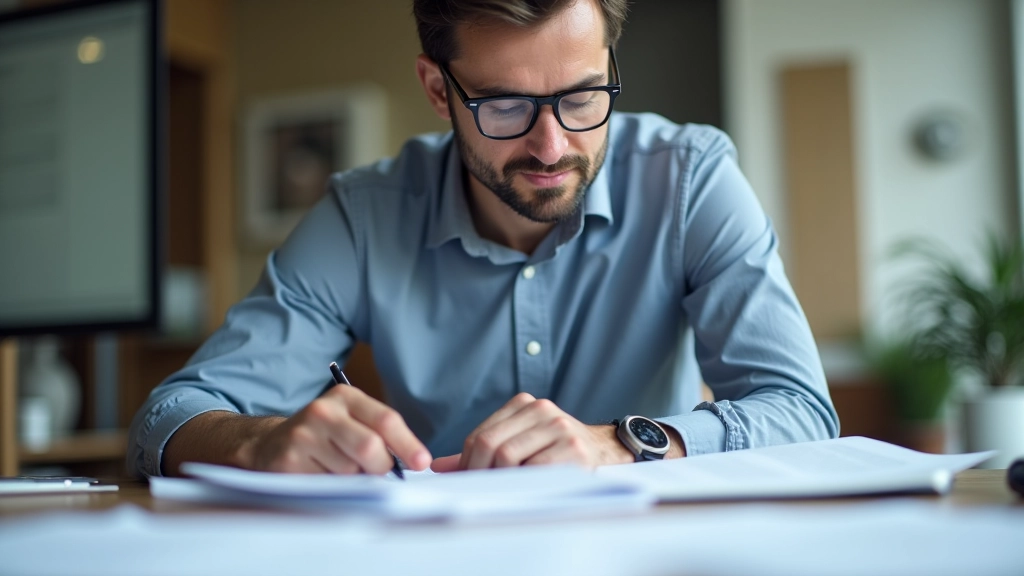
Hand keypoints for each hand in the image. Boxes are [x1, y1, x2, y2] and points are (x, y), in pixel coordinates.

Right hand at [241, 384, 430, 474]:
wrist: (270, 444)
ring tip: (336, 468)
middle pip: (370, 447)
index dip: (408, 444)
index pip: (386, 420)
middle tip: (375, 472)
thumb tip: (412, 462)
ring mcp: (303, 435)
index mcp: (345, 397)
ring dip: (352, 479)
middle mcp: (323, 411)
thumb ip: (380, 434)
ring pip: (349, 471)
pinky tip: (320, 474)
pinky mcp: (289, 460)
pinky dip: (331, 487)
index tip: (422, 463)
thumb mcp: (352, 421)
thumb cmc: (324, 436)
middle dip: (379, 467)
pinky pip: (327, 485)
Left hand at [430, 393, 635, 471]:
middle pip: (490, 444)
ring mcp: (558, 427)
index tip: (467, 483)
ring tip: (503, 490)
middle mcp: (541, 409)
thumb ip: (481, 452)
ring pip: (508, 456)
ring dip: (499, 480)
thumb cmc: (556, 451)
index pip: (480, 434)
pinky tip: (526, 488)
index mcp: (524, 403)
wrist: (605, 451)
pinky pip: (534, 469)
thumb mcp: (520, 443)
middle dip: (479, 472)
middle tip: (480, 491)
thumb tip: (439, 466)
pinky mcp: (573, 448)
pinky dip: (523, 482)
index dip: (468, 463)